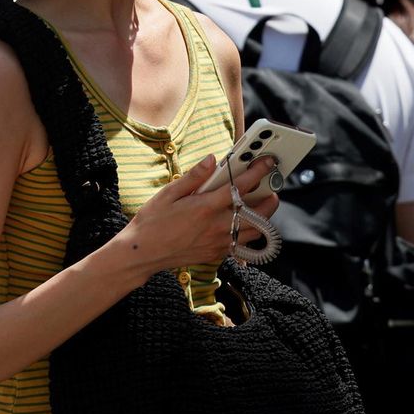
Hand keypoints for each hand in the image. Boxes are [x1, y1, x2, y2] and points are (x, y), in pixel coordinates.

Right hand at [107, 154, 279, 286]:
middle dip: (269, 198)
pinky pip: (243, 244)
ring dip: (263, 217)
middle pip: (258, 213)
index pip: (239, 187)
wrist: (144, 253)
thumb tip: (211, 159)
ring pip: (255, 231)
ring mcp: (219, 242)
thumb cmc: (153, 221)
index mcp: (205, 207)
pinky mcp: (218, 253)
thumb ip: (193, 177)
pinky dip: (249, 233)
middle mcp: (217, 226)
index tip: (267, 163)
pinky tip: (242, 223)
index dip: (257, 172)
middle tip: (270, 187)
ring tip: (260, 204)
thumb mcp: (168, 193)